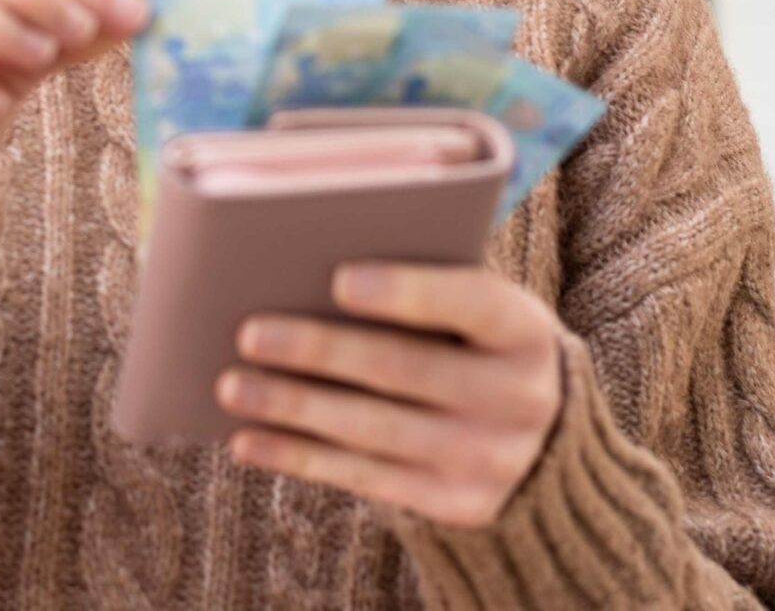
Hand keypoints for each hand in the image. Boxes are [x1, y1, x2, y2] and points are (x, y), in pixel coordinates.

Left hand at [216, 261, 565, 526]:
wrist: (544, 440)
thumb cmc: (476, 342)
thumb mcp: (477, 310)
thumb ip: (422, 284)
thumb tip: (309, 271)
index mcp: (525, 331)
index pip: (470, 302)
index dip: (406, 291)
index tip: (337, 279)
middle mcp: (519, 399)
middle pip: (404, 369)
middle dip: (320, 351)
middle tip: (249, 333)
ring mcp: (488, 460)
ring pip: (373, 430)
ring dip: (293, 407)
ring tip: (230, 385)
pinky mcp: (454, 503)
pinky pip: (364, 479)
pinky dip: (298, 457)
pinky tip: (248, 438)